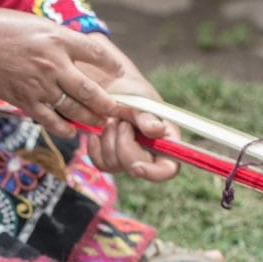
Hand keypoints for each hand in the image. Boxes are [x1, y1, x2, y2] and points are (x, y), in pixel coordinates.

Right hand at [0, 9, 124, 137]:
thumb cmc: (3, 30)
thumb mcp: (37, 26)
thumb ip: (58, 39)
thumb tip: (74, 49)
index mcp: (59, 40)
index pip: (94, 53)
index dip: (110, 64)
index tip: (119, 71)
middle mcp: (53, 64)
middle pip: (89, 89)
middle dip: (106, 103)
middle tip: (118, 111)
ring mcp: (40, 86)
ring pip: (73, 108)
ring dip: (89, 118)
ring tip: (100, 123)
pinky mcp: (26, 101)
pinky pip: (50, 119)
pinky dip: (64, 128)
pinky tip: (72, 131)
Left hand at [81, 34, 179, 181]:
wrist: (108, 88)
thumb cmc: (131, 91)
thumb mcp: (140, 99)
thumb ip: (147, 115)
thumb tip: (157, 130)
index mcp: (166, 141)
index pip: (167, 169)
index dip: (154, 173)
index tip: (137, 167)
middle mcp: (149, 154)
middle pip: (136, 168)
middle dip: (124, 145)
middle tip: (121, 122)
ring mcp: (128, 158)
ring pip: (115, 165)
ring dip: (109, 140)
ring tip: (111, 120)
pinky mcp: (109, 158)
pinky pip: (100, 163)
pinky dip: (95, 147)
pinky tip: (96, 133)